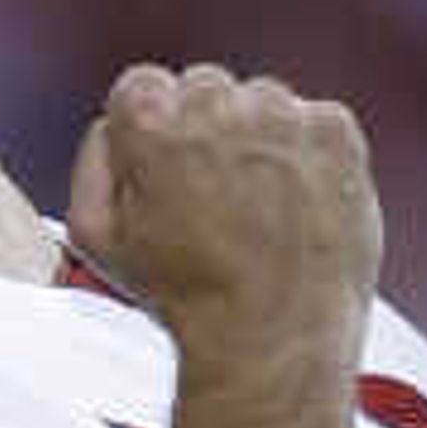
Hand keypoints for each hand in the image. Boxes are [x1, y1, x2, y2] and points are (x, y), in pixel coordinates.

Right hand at [69, 64, 379, 399]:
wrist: (272, 339)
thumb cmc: (185, 298)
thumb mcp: (95, 240)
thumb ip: (93, 162)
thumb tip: (113, 125)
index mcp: (151, 118)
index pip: (143, 88)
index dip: (154, 137)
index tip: (170, 175)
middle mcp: (217, 101)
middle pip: (206, 90)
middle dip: (208, 134)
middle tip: (218, 202)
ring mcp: (281, 114)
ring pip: (264, 105)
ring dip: (262, 142)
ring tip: (262, 212)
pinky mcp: (333, 132)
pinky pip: (317, 124)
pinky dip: (311, 158)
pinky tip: (299, 209)